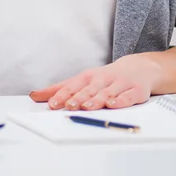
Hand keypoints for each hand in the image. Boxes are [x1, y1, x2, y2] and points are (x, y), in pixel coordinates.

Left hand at [29, 55, 163, 110]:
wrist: (140, 68)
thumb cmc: (107, 78)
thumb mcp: (83, 81)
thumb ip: (60, 89)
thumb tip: (35, 96)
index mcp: (89, 77)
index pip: (73, 85)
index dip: (63, 95)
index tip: (52, 104)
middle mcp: (104, 79)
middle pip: (89, 89)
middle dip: (78, 98)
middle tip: (68, 106)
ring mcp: (120, 84)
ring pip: (107, 93)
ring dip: (96, 99)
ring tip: (87, 107)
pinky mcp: (136, 91)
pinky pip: (128, 97)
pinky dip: (121, 101)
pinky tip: (113, 105)